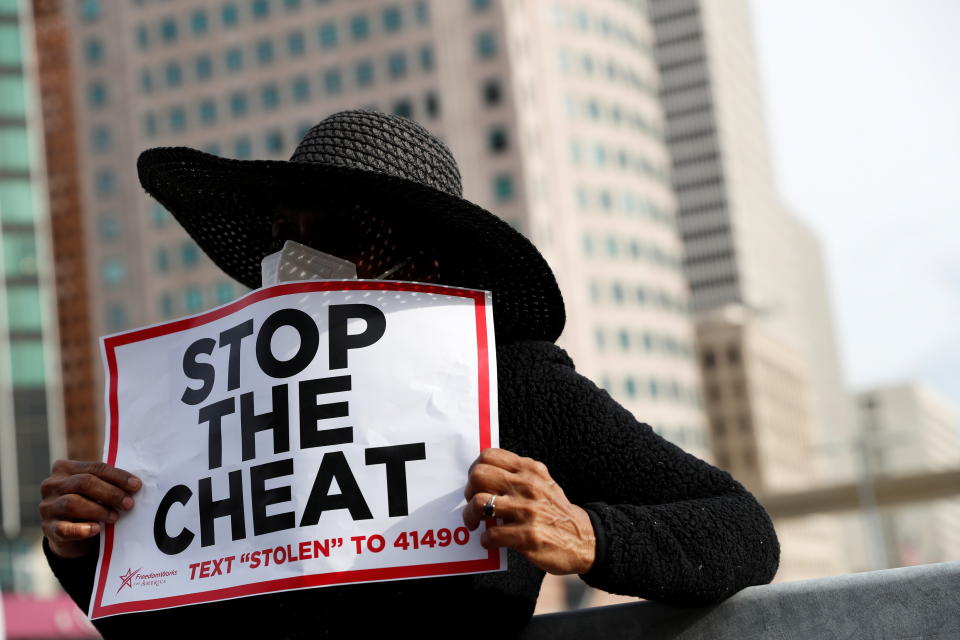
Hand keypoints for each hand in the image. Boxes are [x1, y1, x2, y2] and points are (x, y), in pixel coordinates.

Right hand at [39, 460, 141, 558]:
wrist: (68, 531)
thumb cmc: (87, 502)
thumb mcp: (94, 488)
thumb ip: (107, 482)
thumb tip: (135, 484)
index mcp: (64, 468)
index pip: (95, 468)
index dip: (117, 476)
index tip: (136, 486)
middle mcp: (51, 485)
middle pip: (84, 483)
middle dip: (110, 493)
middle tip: (128, 504)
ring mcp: (47, 506)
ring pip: (73, 503)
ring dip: (98, 510)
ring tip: (115, 517)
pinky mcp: (47, 528)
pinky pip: (63, 528)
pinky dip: (81, 529)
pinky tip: (96, 529)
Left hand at [462, 448, 595, 574]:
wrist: (584, 539)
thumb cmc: (555, 510)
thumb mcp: (542, 481)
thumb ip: (517, 474)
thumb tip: (482, 474)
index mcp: (529, 469)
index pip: (488, 455)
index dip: (475, 470)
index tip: (476, 484)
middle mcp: (528, 485)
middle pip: (478, 476)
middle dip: (469, 492)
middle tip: (475, 505)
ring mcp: (528, 510)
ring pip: (479, 504)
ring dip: (471, 517)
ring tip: (476, 524)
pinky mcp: (527, 536)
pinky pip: (491, 535)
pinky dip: (486, 540)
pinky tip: (492, 541)